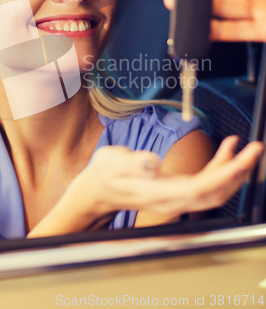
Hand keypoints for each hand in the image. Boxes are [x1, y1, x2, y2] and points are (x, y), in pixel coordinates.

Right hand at [27, 137, 262, 237]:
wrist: (99, 188)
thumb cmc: (105, 173)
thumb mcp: (111, 161)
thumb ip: (132, 162)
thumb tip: (152, 162)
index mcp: (158, 193)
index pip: (200, 188)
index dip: (225, 174)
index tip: (243, 157)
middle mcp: (171, 200)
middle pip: (214, 194)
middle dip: (239, 173)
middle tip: (255, 150)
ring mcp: (176, 198)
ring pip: (214, 192)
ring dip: (234, 172)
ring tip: (247, 148)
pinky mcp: (177, 191)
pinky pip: (205, 184)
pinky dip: (219, 169)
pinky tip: (225, 151)